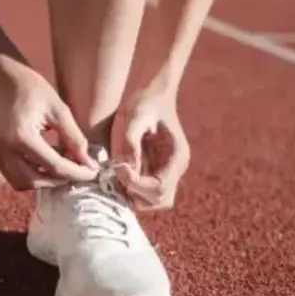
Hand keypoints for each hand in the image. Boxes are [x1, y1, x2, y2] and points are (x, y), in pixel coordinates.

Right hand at [0, 59, 98, 190]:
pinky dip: (30, 174)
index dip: (76, 172)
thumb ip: (74, 137)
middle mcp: (4, 149)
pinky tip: (45, 162)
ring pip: (22, 183)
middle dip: (59, 180)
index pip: (54, 166)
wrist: (1, 76)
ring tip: (62, 168)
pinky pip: (12, 175)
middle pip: (36, 180)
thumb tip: (87, 162)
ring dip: (43, 181)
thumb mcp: (59, 109)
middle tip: (78, 172)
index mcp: (22, 136)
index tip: (92, 172)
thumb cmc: (32, 87)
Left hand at [111, 90, 189, 210]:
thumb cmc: (144, 102)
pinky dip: (130, 190)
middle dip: (136, 193)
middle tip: (117, 174)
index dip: (136, 185)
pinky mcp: (155, 172)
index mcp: (177, 157)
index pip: (160, 188)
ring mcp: (167, 172)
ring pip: (152, 202)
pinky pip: (144, 193)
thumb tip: (126, 167)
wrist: (151, 93)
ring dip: (132, 194)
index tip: (119, 168)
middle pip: (159, 200)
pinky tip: (118, 172)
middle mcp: (175, 169)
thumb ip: (130, 140)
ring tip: (117, 174)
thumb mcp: (135, 115)